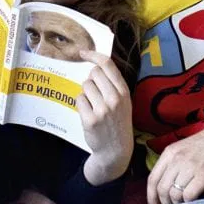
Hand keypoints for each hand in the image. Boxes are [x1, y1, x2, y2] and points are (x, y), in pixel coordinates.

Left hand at [77, 52, 133, 184]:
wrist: (116, 151)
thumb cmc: (118, 122)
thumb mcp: (124, 102)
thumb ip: (113, 85)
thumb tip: (94, 66)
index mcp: (124, 92)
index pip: (107, 65)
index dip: (93, 55)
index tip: (83, 53)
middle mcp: (114, 99)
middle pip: (93, 73)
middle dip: (91, 80)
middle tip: (96, 94)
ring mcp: (102, 110)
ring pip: (85, 86)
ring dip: (86, 93)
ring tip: (93, 106)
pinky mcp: (90, 120)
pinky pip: (79, 100)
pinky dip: (81, 105)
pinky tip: (88, 114)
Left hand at [146, 118, 203, 203]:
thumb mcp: (184, 149)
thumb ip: (173, 165)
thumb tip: (164, 190)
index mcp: (169, 152)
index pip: (152, 179)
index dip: (151, 197)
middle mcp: (177, 159)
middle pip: (161, 189)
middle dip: (164, 203)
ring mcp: (190, 166)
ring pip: (174, 194)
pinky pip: (189, 195)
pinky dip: (189, 203)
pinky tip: (194, 202)